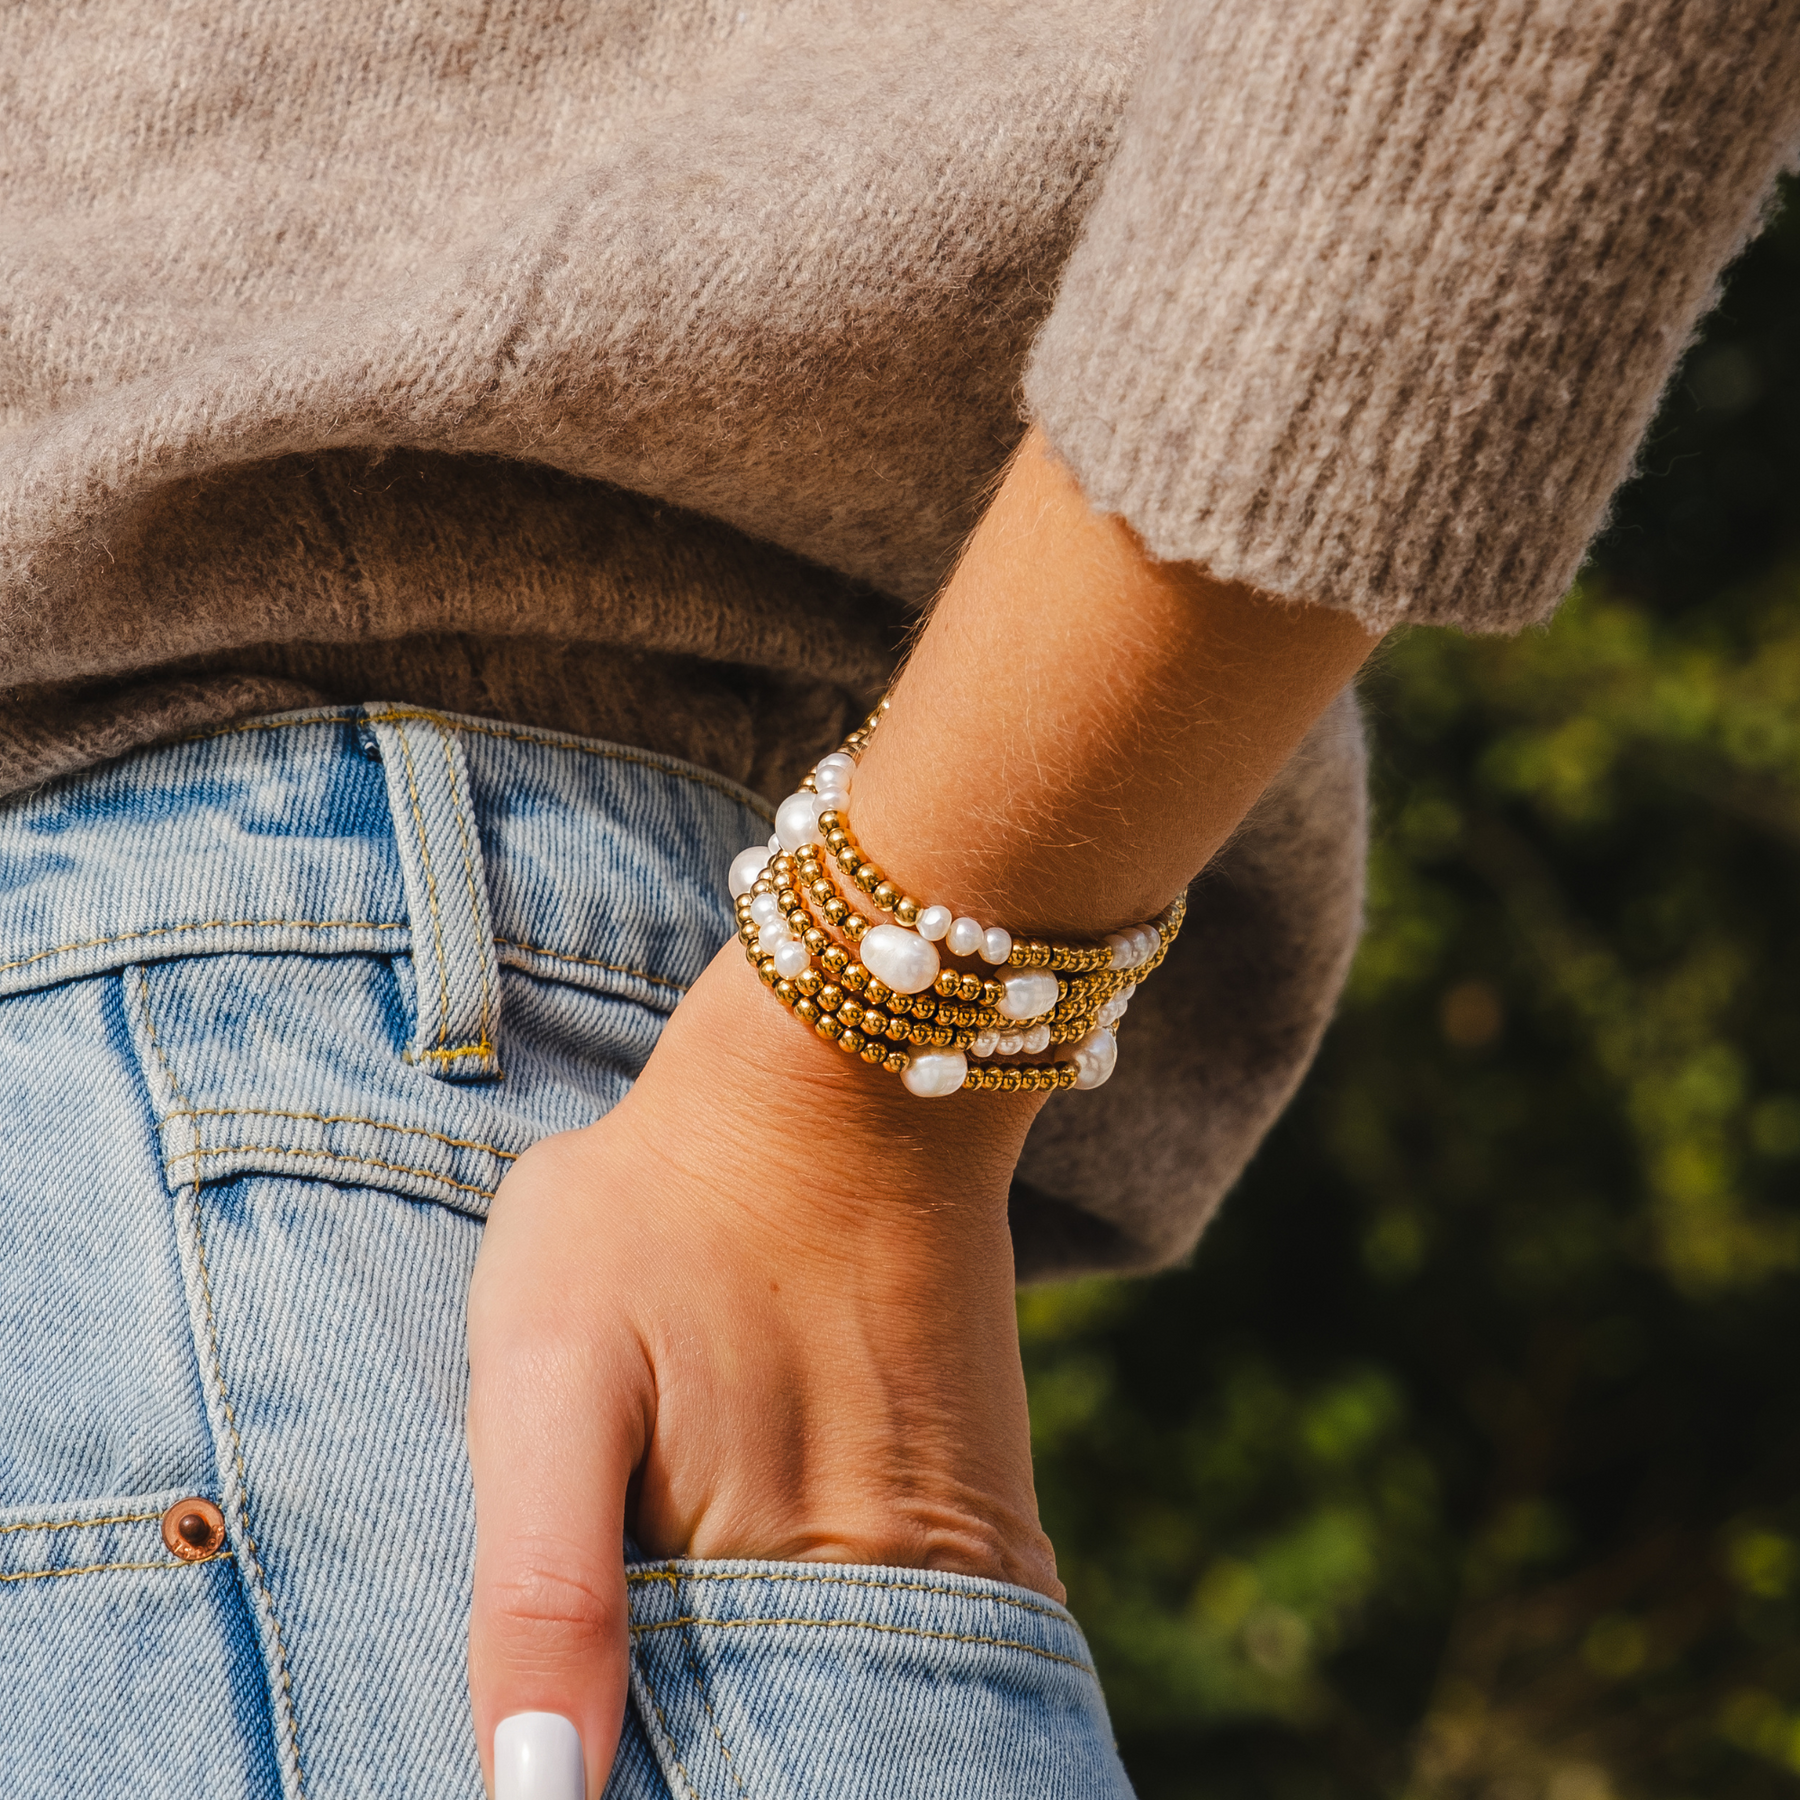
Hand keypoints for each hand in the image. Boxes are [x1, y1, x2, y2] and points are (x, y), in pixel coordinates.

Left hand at [465, 942, 1057, 1796]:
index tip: (614, 1766)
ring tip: (726, 1698)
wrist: (844, 1079)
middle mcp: (892, 1594)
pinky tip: (814, 1636)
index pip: (703, 1776)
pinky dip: (877, 1674)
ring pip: (873, 1712)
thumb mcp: (548, 1370)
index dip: (649, 1788)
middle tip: (661, 1732)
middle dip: (726, 1765)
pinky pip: (942, 1645)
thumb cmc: (660, 1211)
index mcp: (762, 1582)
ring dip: (804, 1731)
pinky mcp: (994, 1500)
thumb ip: (542, 1587)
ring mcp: (962, 1551)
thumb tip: (532, 1798)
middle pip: (802, 1756)